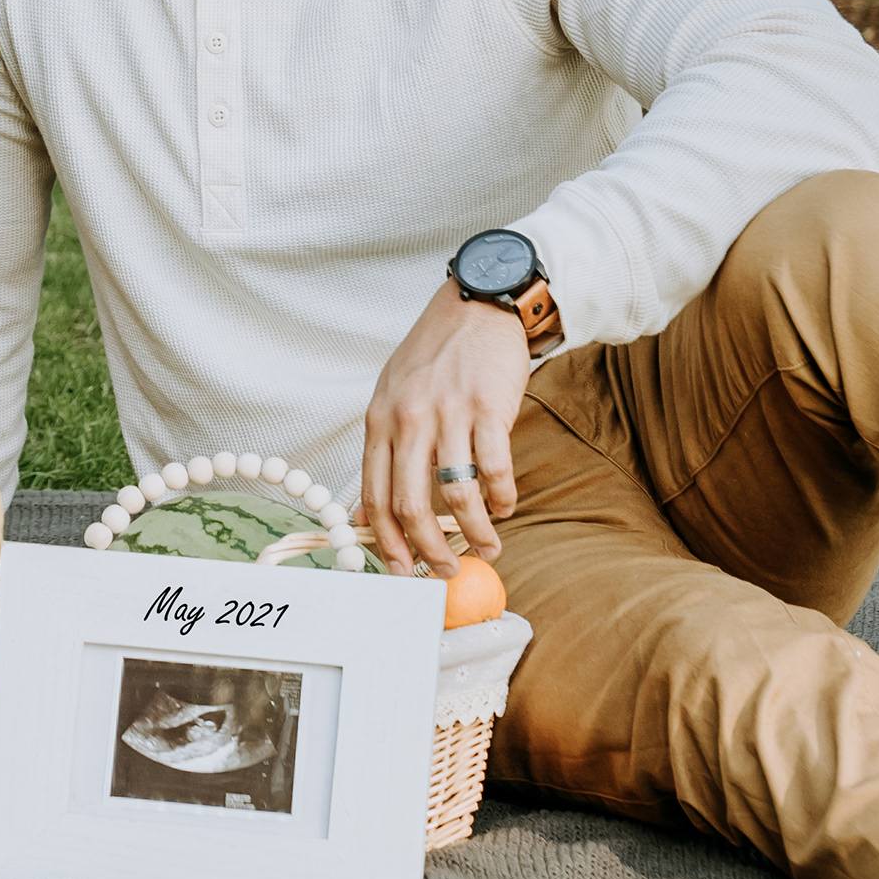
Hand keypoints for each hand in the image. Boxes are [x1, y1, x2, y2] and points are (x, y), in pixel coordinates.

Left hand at [355, 275, 532, 572]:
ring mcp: (449, 413)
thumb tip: (374, 513)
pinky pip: (494, 469)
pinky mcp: (488, 408)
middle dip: (427, 550)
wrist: (479, 306)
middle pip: (411, 504)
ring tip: (489, 548)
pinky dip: (502, 498)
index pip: (374, 495)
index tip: (400, 570)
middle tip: (444, 572)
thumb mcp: (394, 396)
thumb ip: (386, 449)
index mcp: (380, 420)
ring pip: (456, 494)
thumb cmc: (436, 356)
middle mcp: (409, 419)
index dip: (386, 541)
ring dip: (474, 532)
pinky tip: (505, 508)